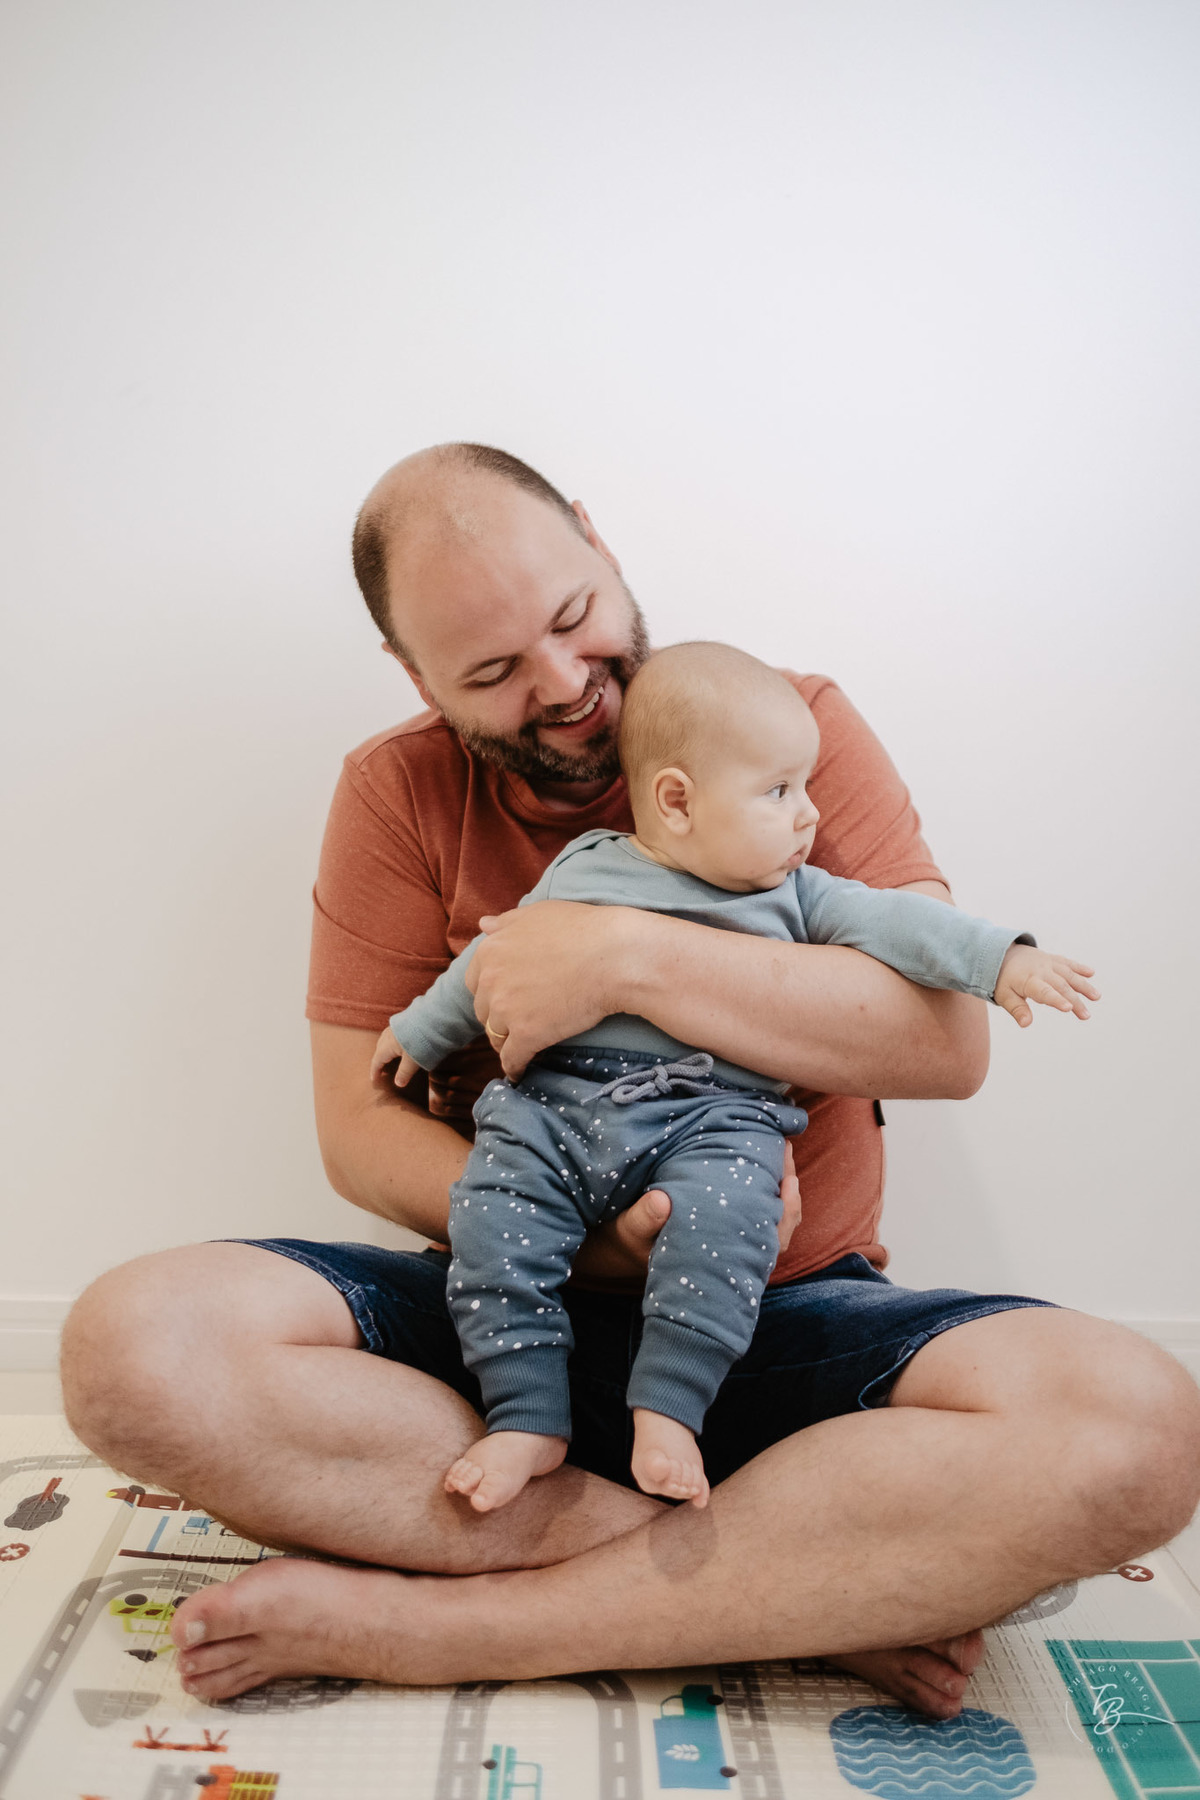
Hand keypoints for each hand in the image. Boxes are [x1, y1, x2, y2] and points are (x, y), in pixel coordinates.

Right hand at [369, 1026, 422, 1088]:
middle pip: (379, 1050)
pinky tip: (400, 1043)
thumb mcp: (412, 1061)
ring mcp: (395, 1027)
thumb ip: (405, 1072)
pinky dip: (392, 1043)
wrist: (430, 1018)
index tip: (373, 1079)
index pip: (377, 1061)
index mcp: (386, 1046)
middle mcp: (388, 1036)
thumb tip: (398, 1084)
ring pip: (385, 1041)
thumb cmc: (420, 1041)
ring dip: (385, 1050)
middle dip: (379, 1060)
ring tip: (389, 1057)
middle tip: (381, 1069)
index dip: (375, 1071)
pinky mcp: (403, 1022)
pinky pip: (392, 1035)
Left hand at [466, 900, 642, 1078]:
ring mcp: (506, 1009)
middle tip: (517, 1020)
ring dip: (506, 1041)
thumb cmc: (582, 929)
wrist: (613, 957)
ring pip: (495, 1035)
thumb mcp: (538, 914)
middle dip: (497, 1016)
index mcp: (490, 951)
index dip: (489, 991)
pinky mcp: (526, 1035)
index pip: (474, 981)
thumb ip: (507, 922)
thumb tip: (484, 924)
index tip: (504, 996)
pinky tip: (520, 1072)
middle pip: (483, 1009)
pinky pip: (511, 1059)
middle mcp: (491, 980)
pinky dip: (514, 1067)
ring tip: (521, 1045)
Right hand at [571, 1139, 802, 1289]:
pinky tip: (765, 1164)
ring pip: (773, 1222)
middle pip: (778, 1230)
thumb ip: (643, 1218)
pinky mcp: (724, 1227)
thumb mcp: (629, 1228)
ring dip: (781, 1188)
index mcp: (718, 1257)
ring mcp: (729, 1241)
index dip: (783, 1212)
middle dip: (788, 1190)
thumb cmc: (628, 1239)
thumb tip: (661, 1201)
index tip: (787, 1178)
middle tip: (787, 1151)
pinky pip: (758, 1213)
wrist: (620, 1248)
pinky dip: (768, 1190)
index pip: (767, 1242)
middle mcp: (730, 1253)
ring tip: (783, 1153)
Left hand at [994, 944, 1099, 1027]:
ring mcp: (1048, 963)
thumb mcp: (1005, 996)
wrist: (1000, 954)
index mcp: (1029, 981)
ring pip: (1068, 974)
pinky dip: (1079, 967)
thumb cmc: (1003, 979)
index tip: (1068, 1008)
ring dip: (1083, 985)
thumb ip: (1017, 1009)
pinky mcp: (1052, 959)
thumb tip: (1026, 1024)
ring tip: (1096, 997)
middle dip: (1075, 1001)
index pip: (1044, 992)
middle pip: (1061, 986)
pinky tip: (1091, 973)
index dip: (1056, 1000)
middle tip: (1086, 1015)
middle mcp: (1041, 971)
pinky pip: (1067, 963)